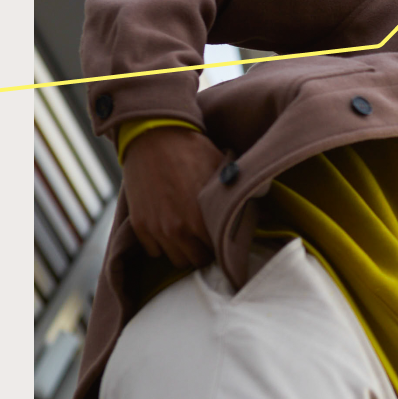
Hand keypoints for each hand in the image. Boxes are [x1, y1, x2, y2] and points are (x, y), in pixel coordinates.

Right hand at [121, 125, 226, 269]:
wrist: (155, 137)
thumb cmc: (194, 152)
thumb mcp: (223, 173)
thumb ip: (234, 200)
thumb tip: (258, 213)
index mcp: (202, 220)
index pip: (218, 254)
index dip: (223, 246)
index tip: (225, 239)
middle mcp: (178, 230)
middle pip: (197, 261)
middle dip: (204, 250)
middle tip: (208, 236)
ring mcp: (156, 229)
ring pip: (176, 260)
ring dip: (184, 250)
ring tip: (190, 233)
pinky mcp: (139, 225)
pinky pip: (154, 251)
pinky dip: (162, 244)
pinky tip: (171, 228)